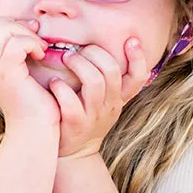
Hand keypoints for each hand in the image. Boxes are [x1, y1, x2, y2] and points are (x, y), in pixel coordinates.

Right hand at [0, 0, 59, 128]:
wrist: (36, 127)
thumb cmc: (35, 100)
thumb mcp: (24, 69)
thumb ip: (20, 48)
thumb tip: (31, 21)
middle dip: (14, 22)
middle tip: (34, 35)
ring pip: (1, 29)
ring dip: (25, 32)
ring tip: (38, 47)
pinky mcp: (7, 72)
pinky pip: (16, 43)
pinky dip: (31, 43)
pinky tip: (40, 54)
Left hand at [50, 37, 148, 158]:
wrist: (73, 153)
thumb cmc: (85, 116)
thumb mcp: (103, 101)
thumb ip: (104, 78)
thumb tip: (98, 45)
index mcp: (118, 98)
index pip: (138, 78)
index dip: (138, 59)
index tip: (131, 40)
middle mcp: (110, 106)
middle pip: (111, 71)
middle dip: (94, 53)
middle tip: (76, 50)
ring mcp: (94, 116)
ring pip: (94, 83)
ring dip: (77, 64)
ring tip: (65, 58)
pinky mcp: (75, 125)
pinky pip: (70, 102)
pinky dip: (60, 87)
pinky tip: (53, 82)